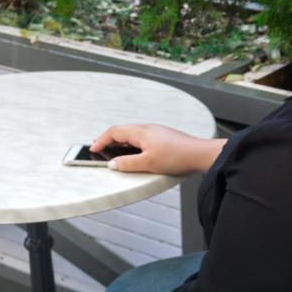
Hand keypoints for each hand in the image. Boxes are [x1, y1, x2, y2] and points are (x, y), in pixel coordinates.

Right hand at [90, 123, 224, 175]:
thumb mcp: (148, 163)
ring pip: (132, 133)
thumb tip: (112, 164)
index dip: (101, 140)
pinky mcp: (162, 136)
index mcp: (140, 131)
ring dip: (119, 140)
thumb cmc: (176, 156)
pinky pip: (140, 136)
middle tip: (98, 146)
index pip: (114, 132)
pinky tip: (132, 150)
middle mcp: (147, 128)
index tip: (92, 148)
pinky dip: (130, 142)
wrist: (199, 153)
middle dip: (108, 138)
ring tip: (111, 148)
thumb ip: (127, 164)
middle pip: (122, 130)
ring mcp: (155, 131)